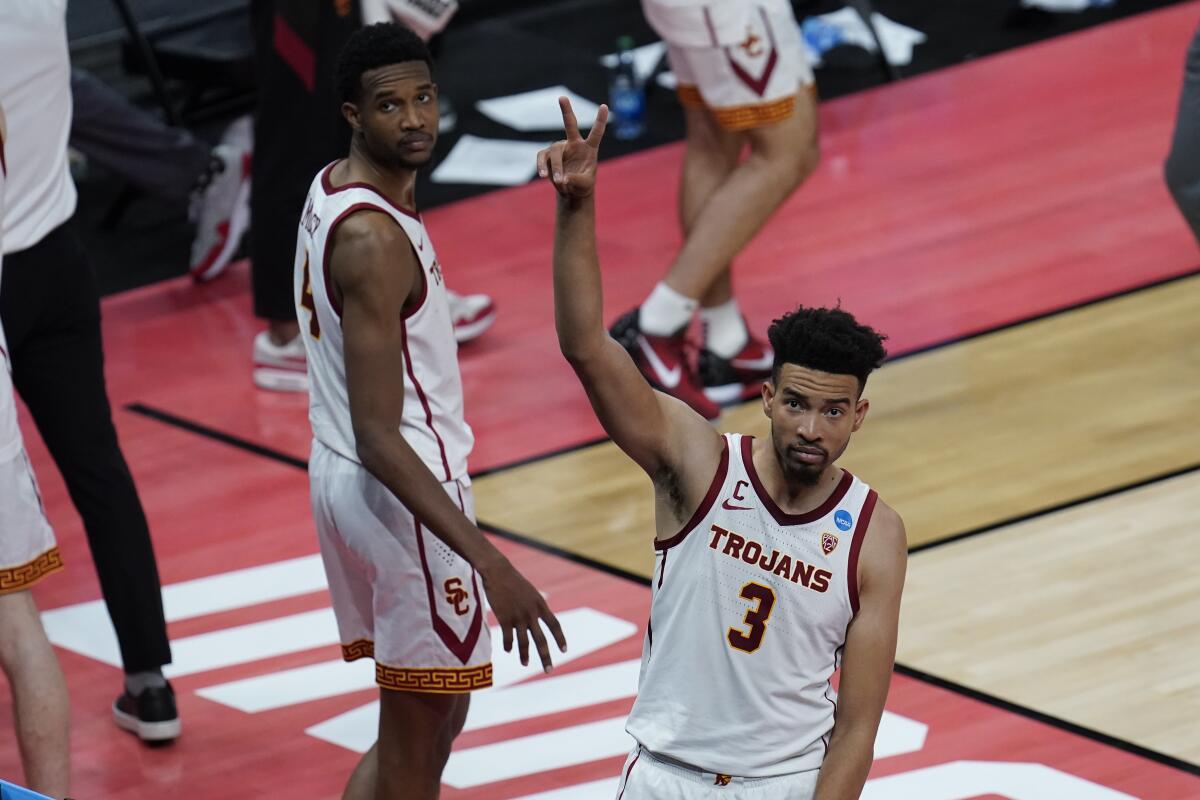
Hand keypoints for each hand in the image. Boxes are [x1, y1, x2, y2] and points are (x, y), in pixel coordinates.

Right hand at [480, 557, 566, 671]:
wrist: (498, 572)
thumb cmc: (513, 581)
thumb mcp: (530, 592)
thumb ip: (535, 606)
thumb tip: (538, 618)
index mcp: (540, 605)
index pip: (555, 625)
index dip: (560, 638)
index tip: (564, 650)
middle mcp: (532, 613)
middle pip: (542, 639)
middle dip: (545, 656)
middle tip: (548, 670)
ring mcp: (518, 616)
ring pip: (524, 641)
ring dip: (525, 655)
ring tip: (525, 663)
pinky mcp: (505, 618)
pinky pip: (508, 637)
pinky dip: (508, 645)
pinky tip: (508, 650)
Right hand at [536, 97, 608, 199]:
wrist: (570, 189)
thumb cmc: (582, 184)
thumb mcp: (585, 185)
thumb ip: (577, 180)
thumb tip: (564, 178)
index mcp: (589, 148)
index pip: (596, 133)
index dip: (600, 120)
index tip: (604, 106)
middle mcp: (574, 144)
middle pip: (570, 124)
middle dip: (566, 111)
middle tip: (562, 97)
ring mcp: (560, 148)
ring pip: (555, 153)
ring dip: (557, 168)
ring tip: (560, 182)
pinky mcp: (547, 155)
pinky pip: (542, 158)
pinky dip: (542, 167)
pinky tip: (543, 176)